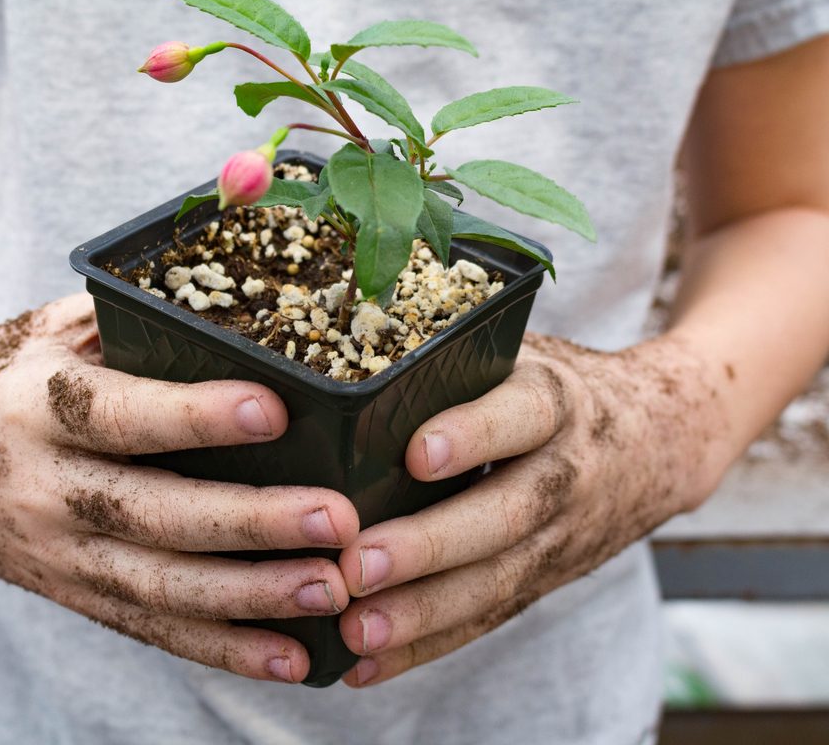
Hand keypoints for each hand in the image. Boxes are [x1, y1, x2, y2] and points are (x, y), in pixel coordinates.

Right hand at [0, 293, 357, 682]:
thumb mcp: (43, 329)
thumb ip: (123, 313)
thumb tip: (232, 281)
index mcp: (38, 407)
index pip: (119, 415)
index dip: (192, 416)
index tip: (274, 407)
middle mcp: (47, 489)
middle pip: (155, 515)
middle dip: (251, 521)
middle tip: (338, 520)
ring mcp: (60, 555)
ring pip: (161, 587)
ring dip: (252, 597)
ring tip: (332, 590)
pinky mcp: (76, 594)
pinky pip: (152, 630)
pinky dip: (222, 649)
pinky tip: (291, 657)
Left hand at [335, 331, 730, 686]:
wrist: (662, 440)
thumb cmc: (559, 387)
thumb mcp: (528, 352)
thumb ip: (460, 355)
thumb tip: (353, 351)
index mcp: (557, 400)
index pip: (521, 414)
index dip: (472, 432)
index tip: (416, 454)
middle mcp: (567, 472)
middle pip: (505, 514)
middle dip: (431, 545)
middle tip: (359, 564)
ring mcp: (562, 537)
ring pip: (497, 582)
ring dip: (423, 613)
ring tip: (356, 631)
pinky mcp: (546, 579)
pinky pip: (488, 618)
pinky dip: (427, 646)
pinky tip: (366, 664)